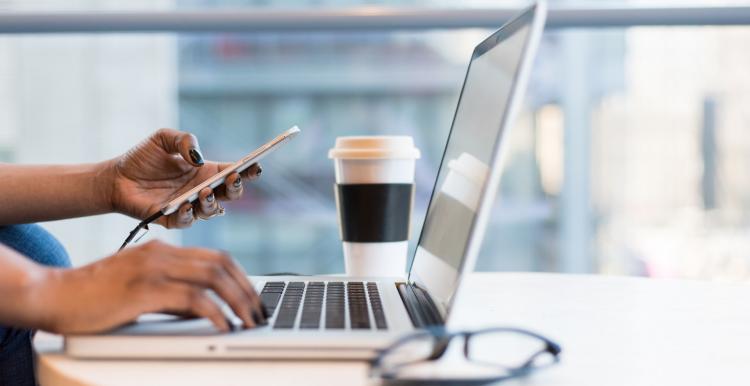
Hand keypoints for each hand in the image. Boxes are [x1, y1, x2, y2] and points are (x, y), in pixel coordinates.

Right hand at [33, 240, 266, 333]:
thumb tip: (204, 310)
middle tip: (259, 313)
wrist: (53, 295)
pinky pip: (192, 299)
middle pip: (221, 264)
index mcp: (162, 250)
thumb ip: (172, 293)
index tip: (253, 298)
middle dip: (247, 290)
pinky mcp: (144, 289)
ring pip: (213, 278)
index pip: (216, 257)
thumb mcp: (140, 288)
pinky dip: (215, 312)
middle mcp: (161, 254)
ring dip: (238, 301)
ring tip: (249, 322)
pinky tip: (224, 326)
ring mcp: (153, 269)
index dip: (241, 277)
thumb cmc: (94, 296)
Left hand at [107, 128, 261, 227]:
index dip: (248, 171)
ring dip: (212, 203)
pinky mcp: (171, 219)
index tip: (256, 166)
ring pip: (212, 211)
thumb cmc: (142, 158)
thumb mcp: (163, 138)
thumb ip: (184, 140)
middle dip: (236, 188)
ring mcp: (189, 207)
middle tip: (233, 178)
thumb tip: (198, 157)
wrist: (115, 177)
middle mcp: (202, 191)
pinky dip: (189, 214)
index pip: (233, 172)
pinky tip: (186, 204)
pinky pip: (186, 221)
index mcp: (206, 172)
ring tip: (205, 192)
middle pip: (230, 195)